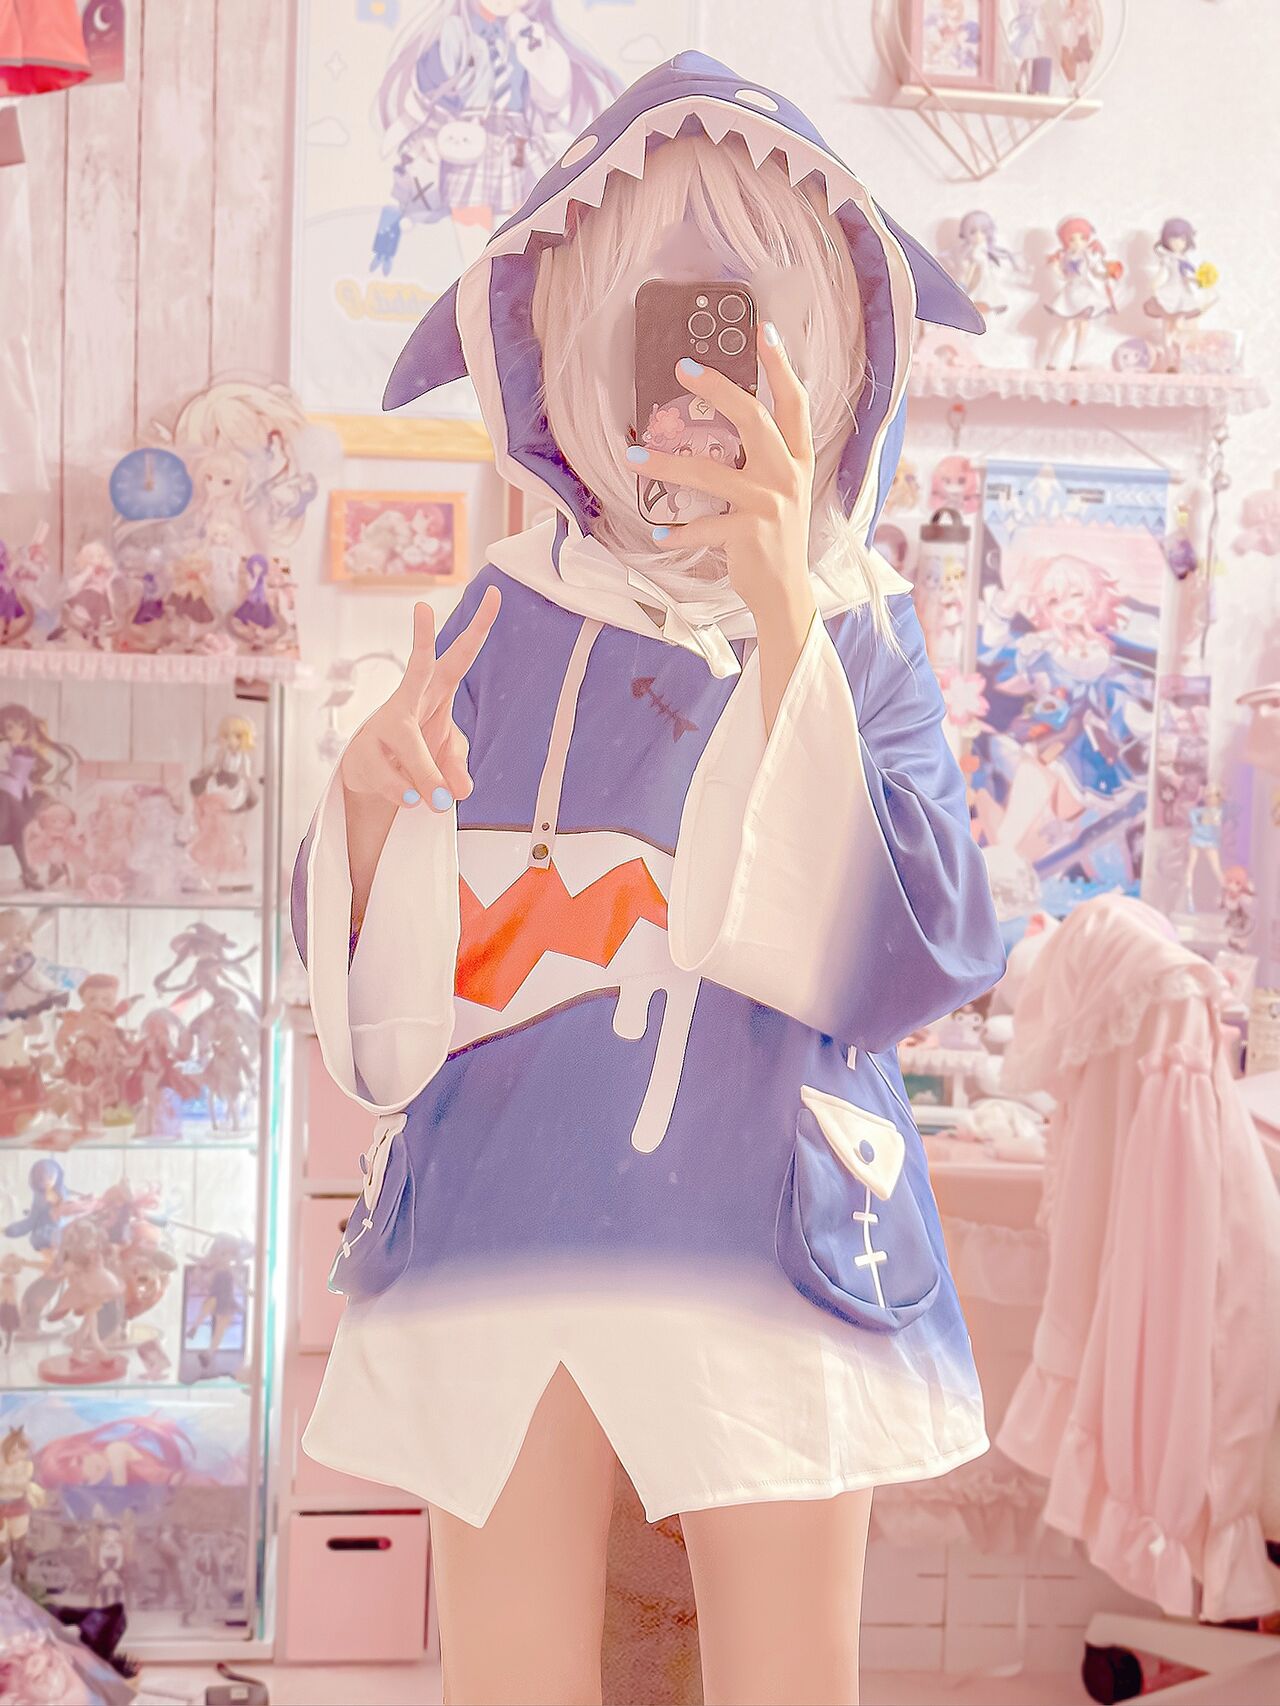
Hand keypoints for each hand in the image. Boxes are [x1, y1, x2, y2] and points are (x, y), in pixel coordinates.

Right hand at [340, 586, 500, 811]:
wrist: (370, 778)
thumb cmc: (417, 754)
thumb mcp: (447, 758)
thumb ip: (457, 769)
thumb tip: (459, 790)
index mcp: (436, 692)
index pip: (460, 656)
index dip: (479, 627)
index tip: (495, 594)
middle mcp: (408, 700)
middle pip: (417, 668)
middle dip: (422, 638)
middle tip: (423, 607)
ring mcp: (382, 725)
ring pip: (409, 744)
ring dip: (425, 775)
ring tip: (435, 802)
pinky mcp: (364, 753)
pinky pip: (394, 781)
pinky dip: (407, 796)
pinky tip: (407, 798)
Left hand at [622, 322, 817, 629]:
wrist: (784, 593)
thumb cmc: (774, 538)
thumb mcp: (778, 492)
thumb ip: (761, 460)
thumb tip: (724, 426)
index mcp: (797, 460)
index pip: (794, 404)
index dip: (780, 367)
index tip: (762, 332)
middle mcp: (787, 475)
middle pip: (754, 419)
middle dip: (718, 388)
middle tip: (682, 367)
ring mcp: (769, 503)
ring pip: (710, 471)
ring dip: (667, 463)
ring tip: (633, 457)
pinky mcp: (749, 532)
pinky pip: (703, 525)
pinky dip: (676, 531)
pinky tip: (658, 532)